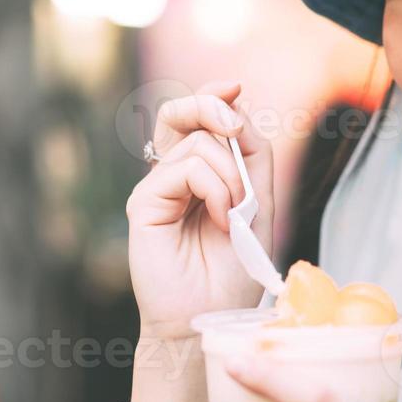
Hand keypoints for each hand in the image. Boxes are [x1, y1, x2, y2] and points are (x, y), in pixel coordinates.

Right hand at [125, 81, 274, 340]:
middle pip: (180, 114)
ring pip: (196, 143)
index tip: (235, 87)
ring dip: (231, 174)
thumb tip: (236, 110)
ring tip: (237, 213)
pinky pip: (186, 168)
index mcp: (200, 175)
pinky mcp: (143, 203)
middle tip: (233, 125)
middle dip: (210, 105)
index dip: (214, 96)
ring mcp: (156, 188)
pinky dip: (216, 188)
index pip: (199, 120)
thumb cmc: (233, 270)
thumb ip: (251, 157)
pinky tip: (222, 220)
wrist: (210, 314)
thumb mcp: (258, 204)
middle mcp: (173, 176)